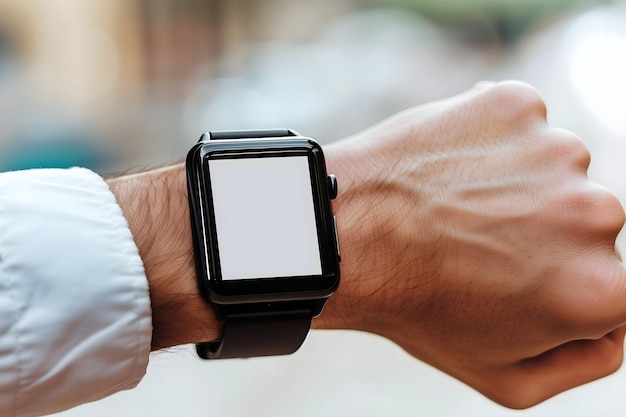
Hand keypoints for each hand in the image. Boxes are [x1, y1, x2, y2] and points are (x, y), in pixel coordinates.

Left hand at [317, 81, 625, 407]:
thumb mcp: (506, 378)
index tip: (514, 279)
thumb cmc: (419, 309)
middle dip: (543, 234)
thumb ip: (590, 359)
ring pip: (554, 169)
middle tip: (476, 243)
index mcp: (601, 288)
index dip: (559, 284)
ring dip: (517, 184)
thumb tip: (620, 324)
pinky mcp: (515, 104)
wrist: (347, 235)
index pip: (612, 283)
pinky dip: (493, 142)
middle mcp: (595, 213)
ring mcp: (555, 150)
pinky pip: (520, 126)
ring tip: (457, 206)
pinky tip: (450, 168)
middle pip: (587, 221)